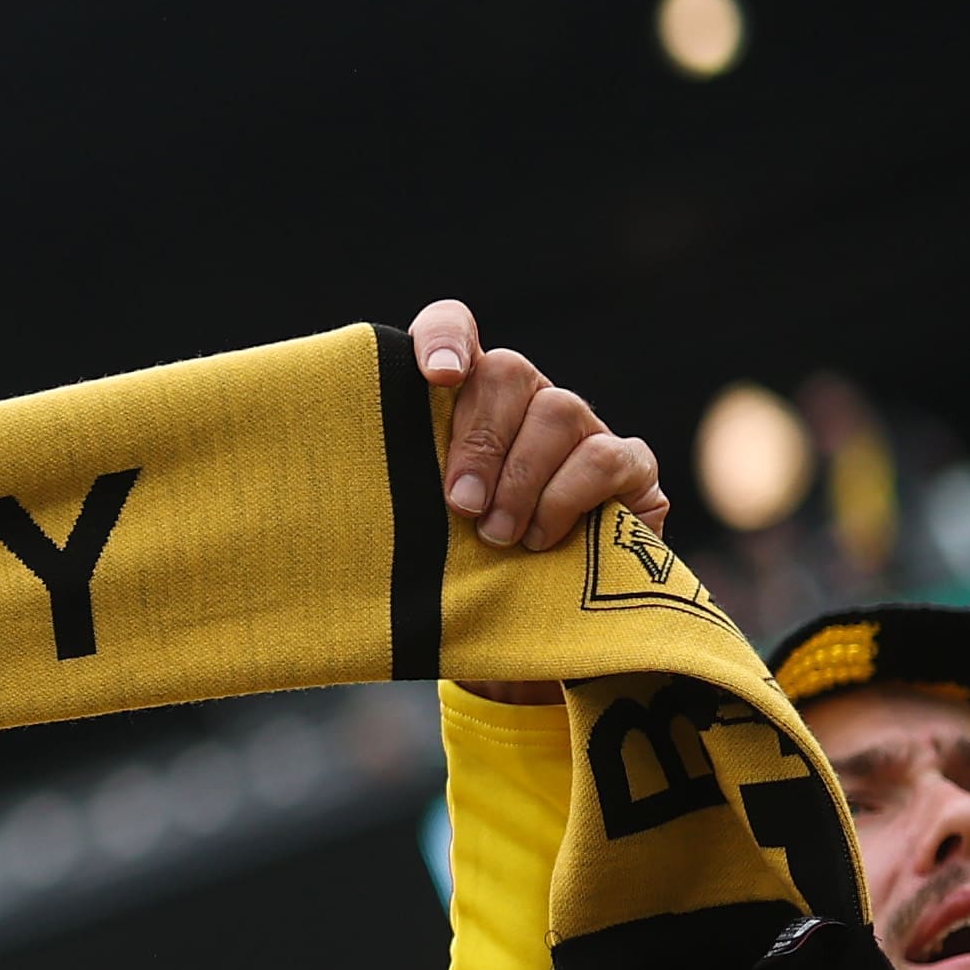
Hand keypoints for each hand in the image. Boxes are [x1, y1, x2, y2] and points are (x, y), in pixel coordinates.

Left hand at [409, 299, 671, 708]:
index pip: (453, 328)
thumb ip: (394, 495)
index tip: (438, 377)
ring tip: (498, 536)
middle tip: (459, 506)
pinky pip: (604, 457)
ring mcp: (581, 428)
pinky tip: (541, 541)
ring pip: (558, 410)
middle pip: (507, 371)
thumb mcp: (414, 536)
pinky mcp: (631, 465)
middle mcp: (525, 402)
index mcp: (463, 403)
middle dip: (478, 440)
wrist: (526, 640)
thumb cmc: (454, 577)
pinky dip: (566, 499)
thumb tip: (338, 490)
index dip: (445, 336)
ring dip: (522, 478)